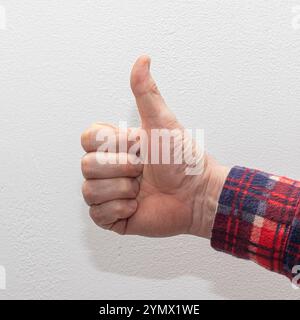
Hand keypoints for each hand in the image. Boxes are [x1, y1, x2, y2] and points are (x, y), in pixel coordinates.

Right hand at [81, 56, 228, 238]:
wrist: (196, 194)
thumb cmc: (182, 158)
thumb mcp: (162, 122)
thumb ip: (146, 93)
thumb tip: (143, 58)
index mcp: (115, 146)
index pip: (87, 138)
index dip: (113, 143)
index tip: (139, 146)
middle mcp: (109, 169)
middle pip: (87, 166)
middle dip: (121, 167)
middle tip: (143, 170)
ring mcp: (109, 193)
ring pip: (89, 191)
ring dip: (122, 189)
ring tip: (142, 189)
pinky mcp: (113, 217)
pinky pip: (97, 215)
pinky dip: (119, 209)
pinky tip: (137, 205)